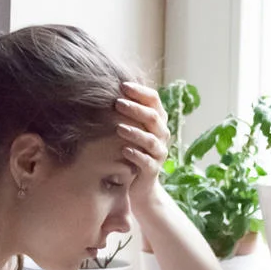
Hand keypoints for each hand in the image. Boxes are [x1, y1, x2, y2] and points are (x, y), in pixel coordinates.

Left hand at [115, 80, 169, 215]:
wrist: (140, 184)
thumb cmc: (132, 149)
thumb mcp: (131, 128)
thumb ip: (127, 111)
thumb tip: (109, 87)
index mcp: (158, 121)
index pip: (154, 100)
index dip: (140, 92)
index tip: (123, 85)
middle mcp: (162, 135)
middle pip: (153, 118)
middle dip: (136, 109)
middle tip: (118, 103)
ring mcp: (159, 153)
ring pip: (151, 140)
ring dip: (135, 132)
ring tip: (119, 128)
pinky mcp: (153, 169)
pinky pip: (147, 161)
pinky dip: (136, 155)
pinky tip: (124, 151)